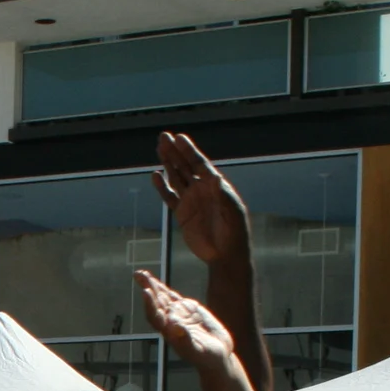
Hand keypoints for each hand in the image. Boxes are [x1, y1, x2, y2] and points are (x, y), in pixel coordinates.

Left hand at [135, 271, 237, 369]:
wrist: (217, 357)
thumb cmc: (206, 358)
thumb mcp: (197, 350)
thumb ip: (186, 339)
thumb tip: (175, 326)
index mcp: (169, 332)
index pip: (155, 315)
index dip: (149, 304)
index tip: (145, 291)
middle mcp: (170, 322)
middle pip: (156, 303)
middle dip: (147, 288)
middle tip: (138, 274)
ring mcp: (179, 315)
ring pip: (163, 298)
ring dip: (153, 286)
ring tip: (141, 273)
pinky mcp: (189, 310)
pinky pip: (174, 298)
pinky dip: (165, 290)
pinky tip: (157, 282)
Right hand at [152, 132, 249, 263]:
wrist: (225, 254)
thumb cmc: (234, 232)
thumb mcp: (232, 213)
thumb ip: (223, 195)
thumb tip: (215, 178)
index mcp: (214, 186)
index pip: (199, 163)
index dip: (189, 151)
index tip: (179, 138)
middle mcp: (202, 189)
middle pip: (185, 166)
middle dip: (175, 151)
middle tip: (163, 137)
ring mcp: (191, 200)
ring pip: (176, 177)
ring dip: (167, 163)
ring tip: (159, 148)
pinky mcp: (182, 213)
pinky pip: (169, 197)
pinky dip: (161, 187)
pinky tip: (155, 176)